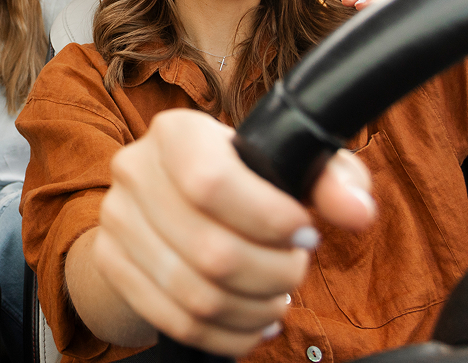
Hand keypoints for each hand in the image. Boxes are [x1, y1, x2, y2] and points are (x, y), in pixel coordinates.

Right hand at [89, 109, 373, 355]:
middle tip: (295, 269)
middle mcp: (135, 170)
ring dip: (253, 308)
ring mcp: (116, 220)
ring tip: (276, 297)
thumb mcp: (288, 162)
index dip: (268, 219)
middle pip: (211, 251)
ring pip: (196, 294)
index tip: (304, 233)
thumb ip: (331, 178)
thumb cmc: (241, 179)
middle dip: (272, 274)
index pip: (211, 183)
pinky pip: (175, 320)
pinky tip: (251, 321)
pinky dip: (227, 334)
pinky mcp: (111, 264)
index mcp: (175, 132)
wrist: (164, 201)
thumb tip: (357, 212)